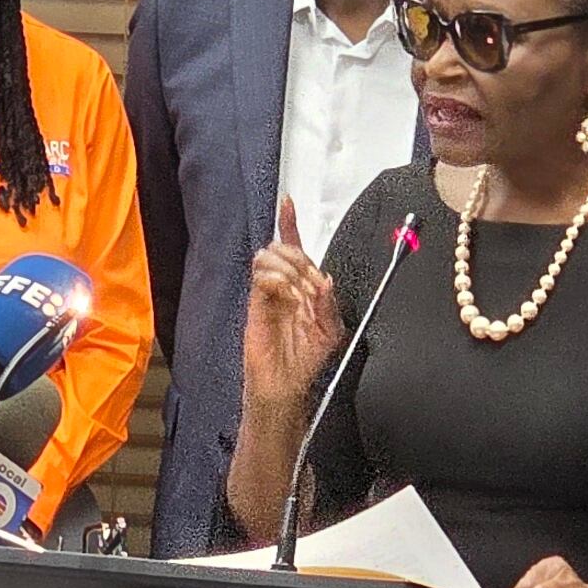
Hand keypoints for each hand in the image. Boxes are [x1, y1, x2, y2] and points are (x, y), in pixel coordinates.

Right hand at [239, 200, 342, 420]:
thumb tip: (326, 279)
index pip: (294, 247)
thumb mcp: (331, 330)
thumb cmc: (305, 361)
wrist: (285, 384)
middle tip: (309, 280)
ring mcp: (268, 294)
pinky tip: (289, 297)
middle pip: (285, 248)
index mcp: (301, 287)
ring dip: (290, 269)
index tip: (287, 203)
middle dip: (300, 257)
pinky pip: (262, 278)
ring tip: (299, 294)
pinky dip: (279, 281)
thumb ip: (330, 303)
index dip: (290, 224)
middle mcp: (283, 286)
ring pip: (271, 258)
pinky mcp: (256, 305)